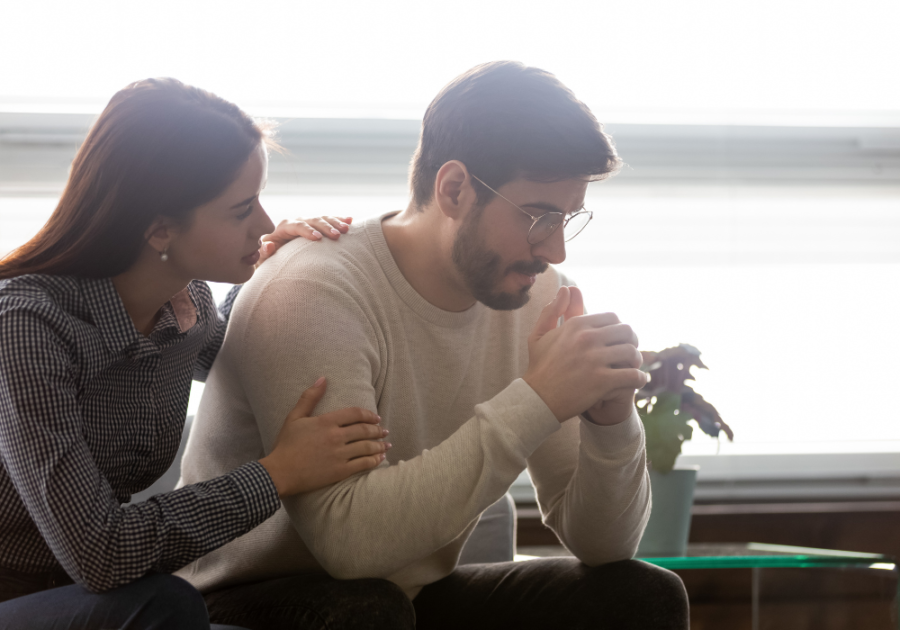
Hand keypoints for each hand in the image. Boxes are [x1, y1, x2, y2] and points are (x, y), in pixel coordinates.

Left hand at [256, 216, 352, 265]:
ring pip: (323, 219)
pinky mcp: (317, 226)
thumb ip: (265, 252)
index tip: (318, 238)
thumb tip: (268, 245)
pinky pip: (329, 220)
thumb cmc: (271, 258)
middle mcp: (297, 222)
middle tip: (337, 235)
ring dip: (335, 223)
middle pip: (312, 220)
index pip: (296, 226)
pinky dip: (339, 220)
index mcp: (284, 227)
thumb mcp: (265, 258)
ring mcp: (308, 223)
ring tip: (346, 230)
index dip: (307, 231)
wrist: (278, 254)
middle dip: (325, 227)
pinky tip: (350, 221)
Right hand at [259, 376, 387, 496]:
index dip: (369, 415)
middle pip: (364, 430)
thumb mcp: (295, 417)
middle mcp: (336, 436)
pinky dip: (374, 461)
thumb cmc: (286, 445)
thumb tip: (323, 378)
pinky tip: (379, 459)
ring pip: (367, 447)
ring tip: (386, 445)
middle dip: (377, 430)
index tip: (376, 418)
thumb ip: (310, 397)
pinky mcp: (340, 471)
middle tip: (384, 431)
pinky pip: (363, 464)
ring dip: (379, 446)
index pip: (355, 413)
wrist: (280, 473)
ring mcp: (339, 455)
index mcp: (326, 422)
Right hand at [522, 286, 647, 422]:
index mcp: (576, 325)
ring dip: (637, 360)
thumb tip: (566, 289)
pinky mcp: (602, 381)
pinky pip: (633, 375)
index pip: (612, 317)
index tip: (617, 339)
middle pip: (627, 331)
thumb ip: (552, 310)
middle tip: (629, 352)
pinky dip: (640, 378)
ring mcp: (595, 360)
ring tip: (634, 367)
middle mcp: (587, 339)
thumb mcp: (539, 334)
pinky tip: (637, 381)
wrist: (537, 399)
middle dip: (632, 341)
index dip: (618, 328)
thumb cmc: (539, 367)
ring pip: (632, 352)